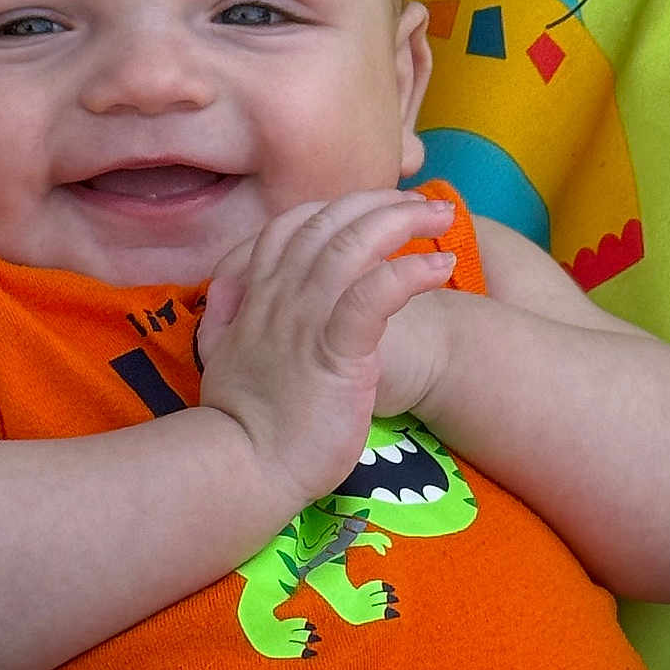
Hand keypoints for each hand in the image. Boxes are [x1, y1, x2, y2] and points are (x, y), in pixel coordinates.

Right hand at [197, 190, 455, 509]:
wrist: (244, 466)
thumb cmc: (244, 422)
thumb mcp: (226, 358)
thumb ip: (230, 322)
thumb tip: (228, 301)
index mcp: (258, 296)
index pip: (292, 227)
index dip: (336, 208)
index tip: (373, 208)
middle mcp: (280, 297)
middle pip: (329, 223)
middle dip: (380, 202)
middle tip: (425, 204)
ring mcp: (305, 321)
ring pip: (351, 246)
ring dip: (401, 222)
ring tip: (443, 217)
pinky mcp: (334, 353)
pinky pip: (372, 297)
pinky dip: (407, 273)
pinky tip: (439, 268)